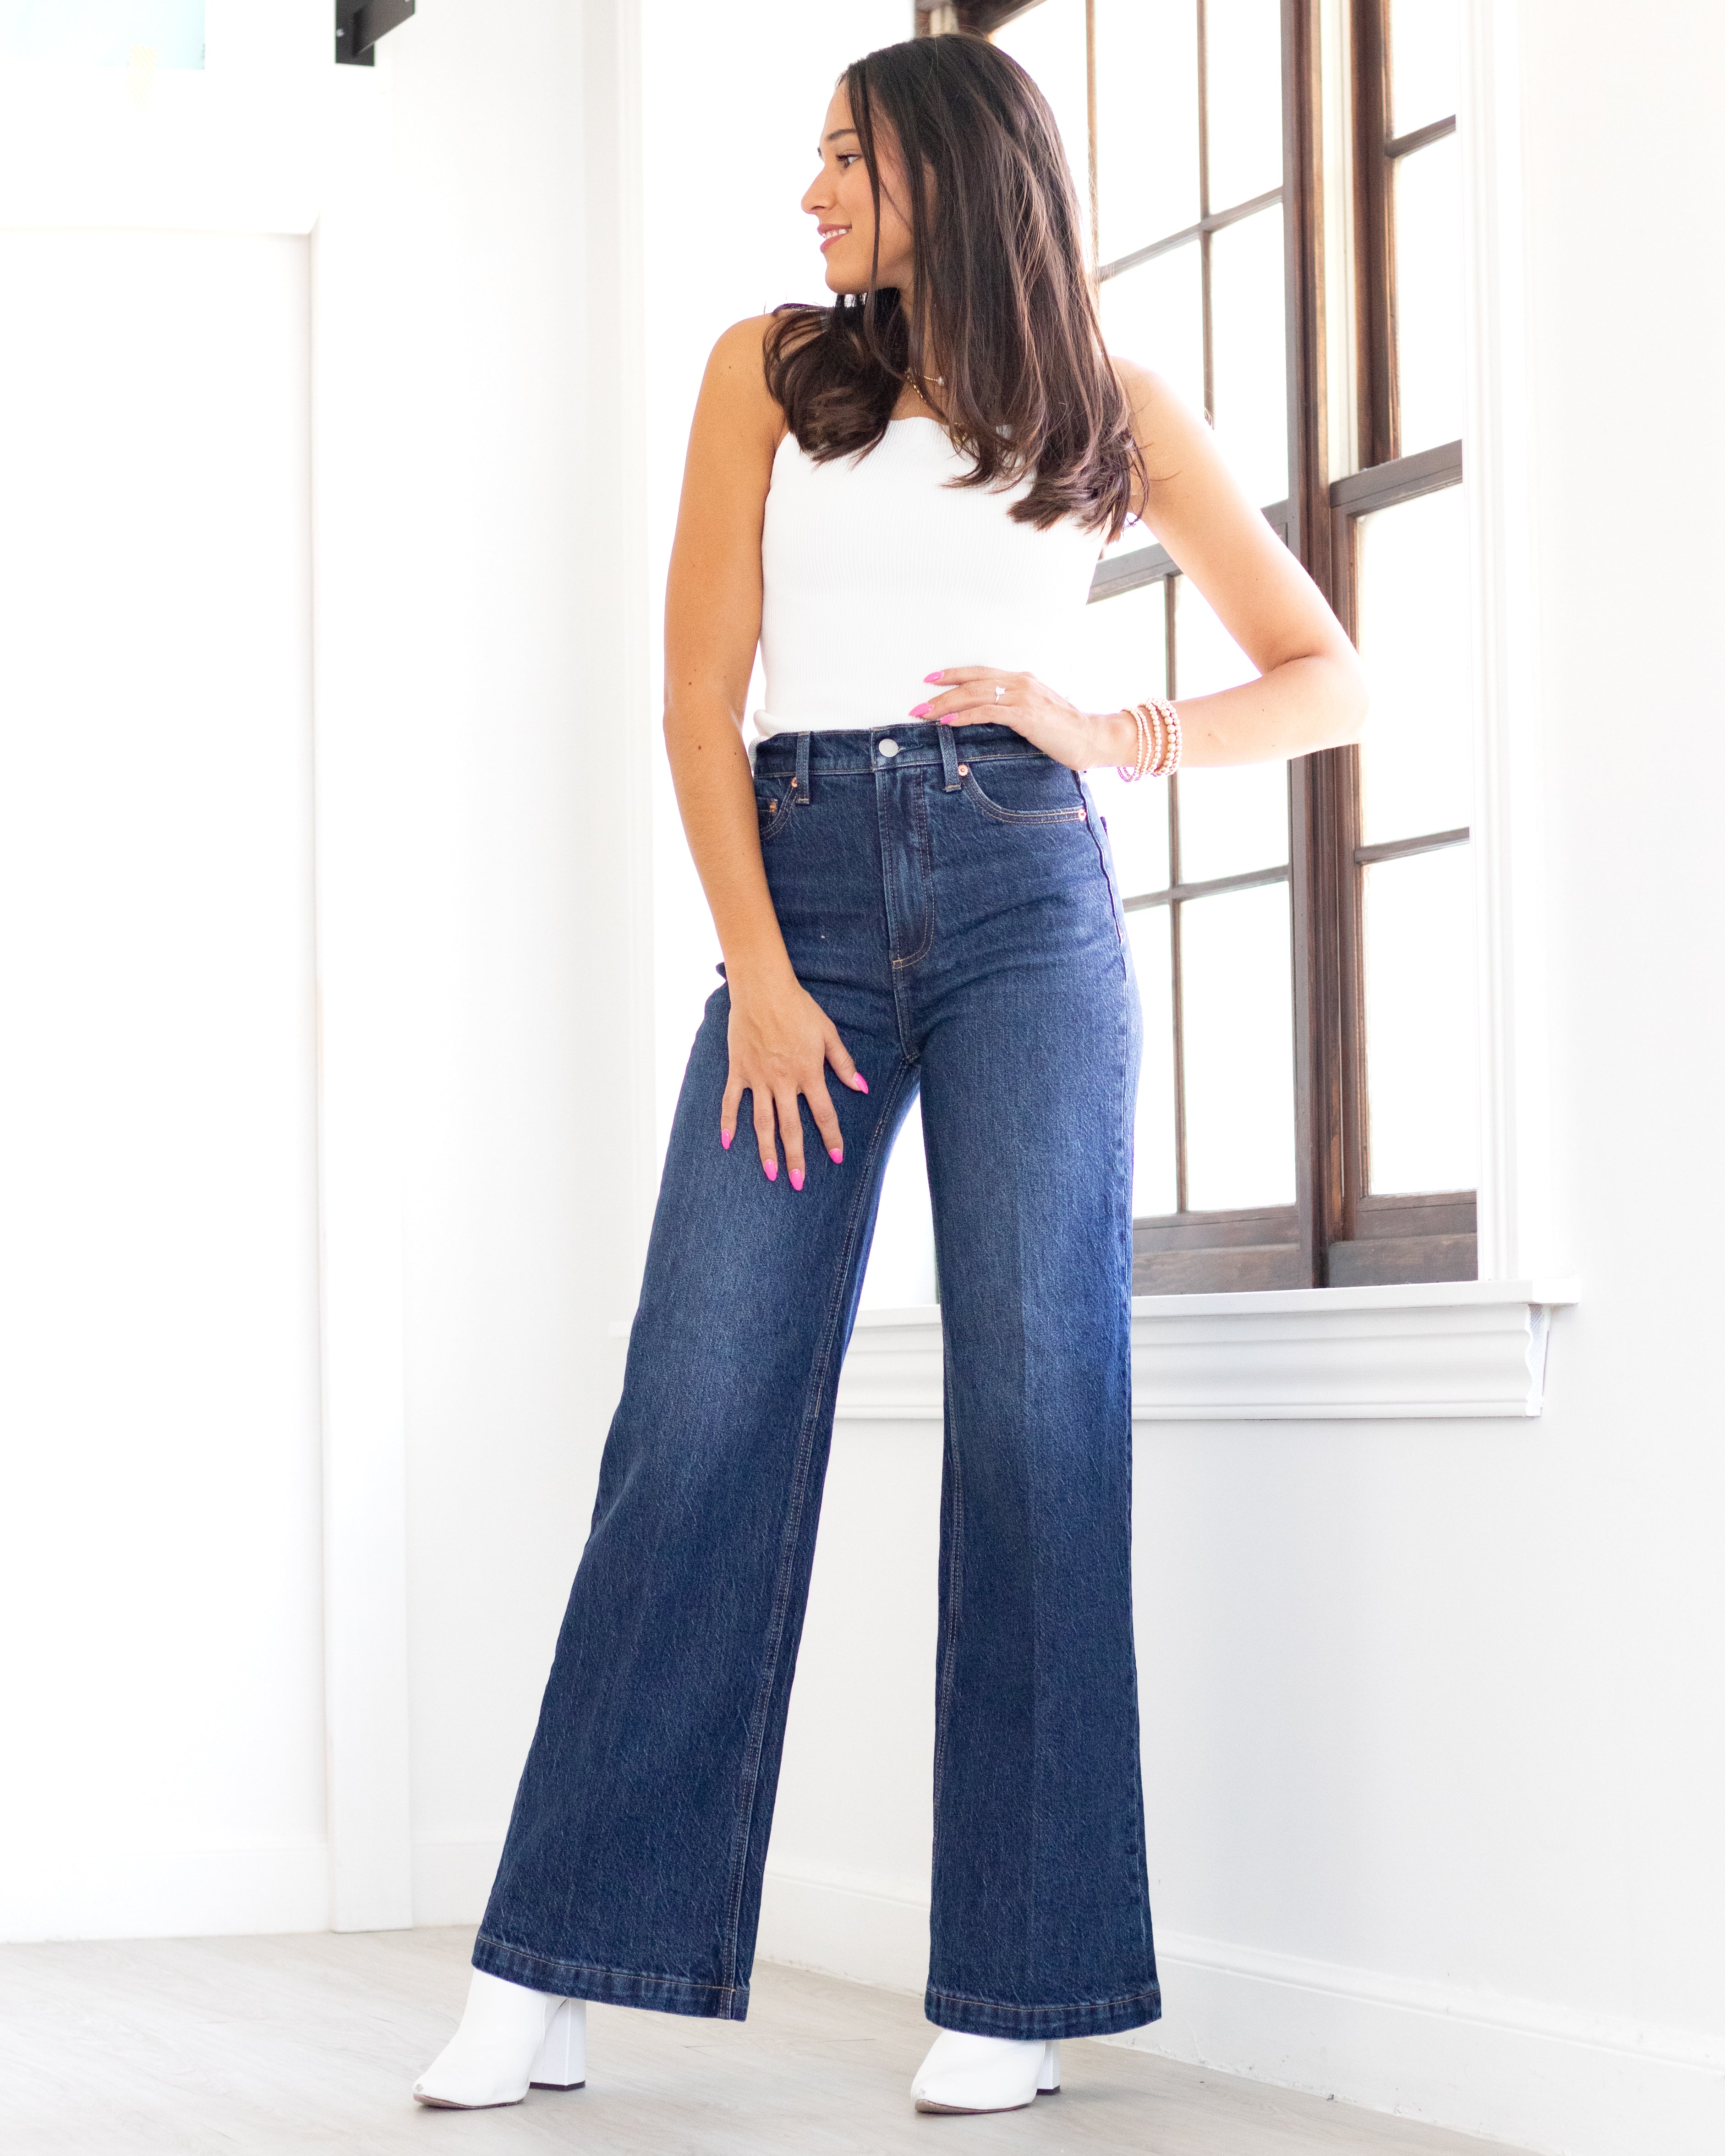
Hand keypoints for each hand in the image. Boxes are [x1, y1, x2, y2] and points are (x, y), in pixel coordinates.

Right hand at [721, 968, 867, 1186]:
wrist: (763, 989)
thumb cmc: (799, 1008)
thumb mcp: (828, 1033)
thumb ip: (843, 1063)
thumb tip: (861, 1087)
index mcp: (808, 1073)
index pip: (823, 1114)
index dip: (831, 1137)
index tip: (837, 1157)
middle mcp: (783, 1081)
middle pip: (790, 1128)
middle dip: (796, 1158)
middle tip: (798, 1183)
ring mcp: (758, 1078)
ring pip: (762, 1122)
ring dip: (765, 1150)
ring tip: (770, 1173)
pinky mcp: (739, 1071)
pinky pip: (731, 1102)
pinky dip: (728, 1122)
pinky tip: (727, 1142)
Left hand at [909, 667, 1135, 772]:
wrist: (1091, 737)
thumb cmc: (1064, 731)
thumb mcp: (1035, 715)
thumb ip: (1013, 710)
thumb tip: (988, 717)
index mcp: (1021, 680)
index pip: (980, 673)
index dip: (954, 675)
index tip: (930, 680)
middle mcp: (1020, 682)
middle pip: (972, 682)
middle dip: (941, 693)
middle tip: (918, 705)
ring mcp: (1023, 696)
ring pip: (975, 695)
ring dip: (946, 705)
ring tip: (925, 714)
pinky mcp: (1025, 714)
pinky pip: (987, 712)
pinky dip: (965, 716)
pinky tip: (948, 722)